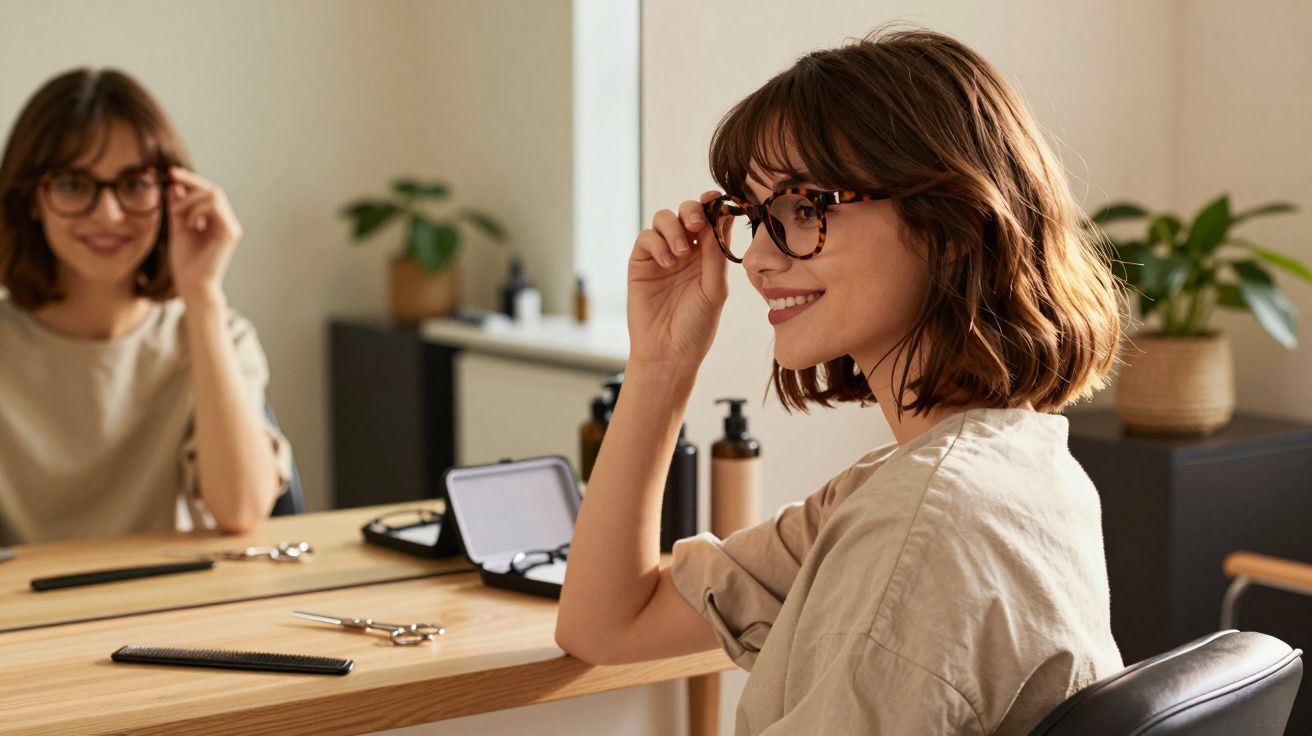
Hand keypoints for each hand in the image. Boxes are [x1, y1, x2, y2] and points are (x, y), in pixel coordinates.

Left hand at [166, 167, 241, 302]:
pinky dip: (198, 210)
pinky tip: (189, 223)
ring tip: (178, 213)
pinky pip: (215, 208)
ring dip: (191, 200)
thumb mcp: (177, 227)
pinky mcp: (230, 233)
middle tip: (171, 185)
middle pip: (213, 190)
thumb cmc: (185, 261)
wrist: (190, 284)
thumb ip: (177, 207)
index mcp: (215, 220)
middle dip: (191, 184)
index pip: (207, 192)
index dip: (190, 180)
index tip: (171, 173)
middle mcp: (226, 221)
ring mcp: (230, 227)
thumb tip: (175, 185)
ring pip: (214, 195)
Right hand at [626, 191, 728, 367]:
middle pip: (686, 212)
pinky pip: (646, 238)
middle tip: (696, 224)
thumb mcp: (714, 289)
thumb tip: (723, 217)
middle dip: (692, 210)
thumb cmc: (696, 326)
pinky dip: (656, 242)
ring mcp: (661, 256)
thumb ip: (716, 254)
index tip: (716, 199)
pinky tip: (666, 261)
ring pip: (664, 219)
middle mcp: (685, 252)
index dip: (713, 205)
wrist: (668, 353)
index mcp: (708, 256)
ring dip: (673, 227)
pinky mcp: (640, 263)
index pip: (711, 220)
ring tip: (679, 253)